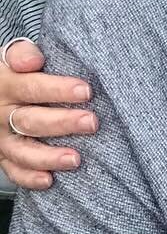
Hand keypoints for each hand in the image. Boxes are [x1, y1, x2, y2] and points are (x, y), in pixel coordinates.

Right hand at [1, 39, 96, 189]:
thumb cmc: (16, 71)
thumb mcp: (15, 55)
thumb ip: (22, 54)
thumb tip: (32, 61)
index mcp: (6, 84)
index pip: (31, 86)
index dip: (58, 90)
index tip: (86, 91)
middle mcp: (0, 114)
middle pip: (31, 120)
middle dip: (63, 123)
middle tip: (91, 123)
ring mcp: (0, 137)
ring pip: (22, 150)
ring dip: (49, 157)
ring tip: (76, 159)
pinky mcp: (2, 154)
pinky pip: (12, 170)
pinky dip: (29, 177)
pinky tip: (49, 180)